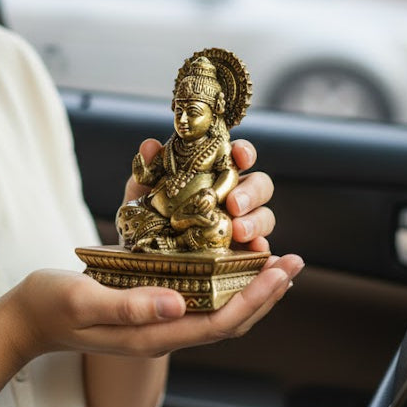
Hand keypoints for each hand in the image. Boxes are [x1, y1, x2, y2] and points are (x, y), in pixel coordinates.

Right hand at [8, 254, 303, 360]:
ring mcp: (154, 313)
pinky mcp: (145, 298)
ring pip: (212, 302)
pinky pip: (190, 288)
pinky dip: (213, 271)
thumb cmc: (51, 307)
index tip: (279, 273)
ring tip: (269, 257)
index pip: (218, 323)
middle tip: (291, 261)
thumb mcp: (85, 301)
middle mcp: (161, 326)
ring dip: (244, 281)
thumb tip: (179, 303)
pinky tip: (219, 251)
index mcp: (152, 334)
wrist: (26, 316)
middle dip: (262, 291)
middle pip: (226, 315)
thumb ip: (129, 305)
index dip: (254, 300)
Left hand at [123, 138, 276, 252]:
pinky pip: (262, 250)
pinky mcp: (243, 254)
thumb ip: (148, 171)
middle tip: (233, 204)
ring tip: (238, 231)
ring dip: (256, 221)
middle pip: (260, 185)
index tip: (239, 155)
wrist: (144, 259)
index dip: (244, 153)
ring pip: (265, 215)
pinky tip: (256, 251)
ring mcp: (241, 225)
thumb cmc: (148, 220)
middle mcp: (233, 197)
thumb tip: (150, 147)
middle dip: (252, 191)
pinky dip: (264, 250)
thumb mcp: (142, 195)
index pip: (238, 157)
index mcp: (214, 176)